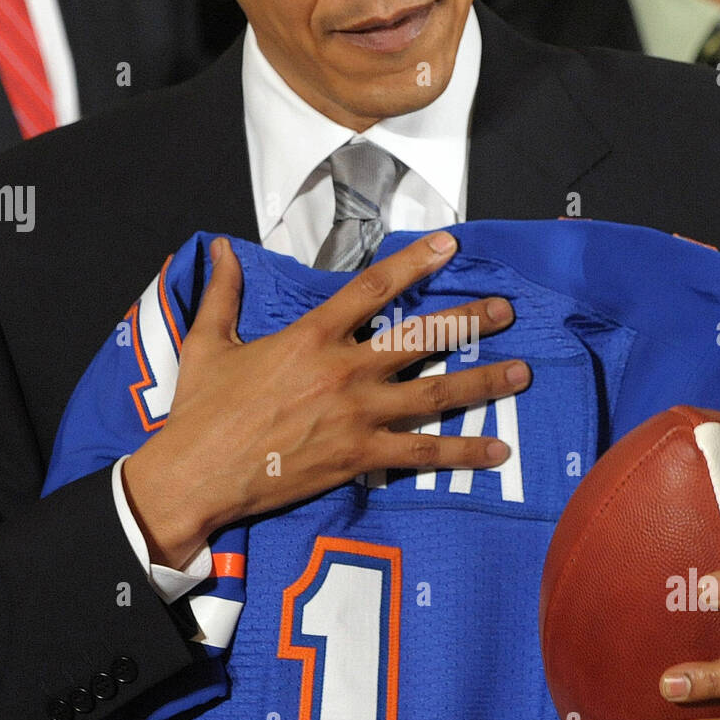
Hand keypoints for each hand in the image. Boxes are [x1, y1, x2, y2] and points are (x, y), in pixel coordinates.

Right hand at [123, 232, 528, 565]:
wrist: (197, 474)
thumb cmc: (201, 411)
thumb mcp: (206, 342)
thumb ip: (223, 293)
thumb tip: (219, 249)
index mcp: (310, 336)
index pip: (373, 288)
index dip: (415, 262)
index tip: (450, 245)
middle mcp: (344, 370)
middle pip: (420, 338)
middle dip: (468, 321)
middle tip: (505, 310)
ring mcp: (356, 416)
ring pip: (434, 394)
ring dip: (483, 382)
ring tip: (522, 372)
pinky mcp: (359, 457)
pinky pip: (422, 454)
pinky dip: (463, 453)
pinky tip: (498, 452)